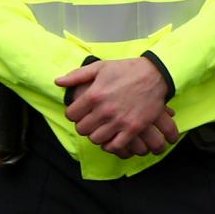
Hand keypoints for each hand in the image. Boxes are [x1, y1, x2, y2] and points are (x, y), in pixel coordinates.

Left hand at [58, 57, 176, 155]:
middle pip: (82, 129)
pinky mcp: (133, 127)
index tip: (81, 112)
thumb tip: (58, 82)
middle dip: (84, 125)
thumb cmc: (127, 69)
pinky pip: (115, 146)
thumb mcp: (100, 67)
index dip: (74, 114)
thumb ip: (77, 75)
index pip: (71, 115)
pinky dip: (111, 145)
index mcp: (94, 95)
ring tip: (102, 128)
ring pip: (96, 139)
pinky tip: (112, 137)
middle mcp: (104, 110)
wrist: (156, 74)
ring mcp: (119, 120)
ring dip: (97, 135)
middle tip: (92, 120)